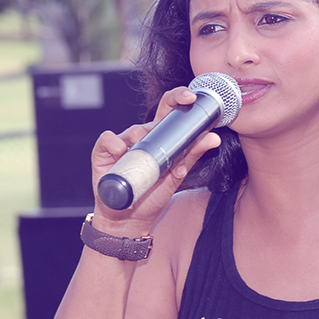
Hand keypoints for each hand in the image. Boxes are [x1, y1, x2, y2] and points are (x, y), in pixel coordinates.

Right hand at [89, 86, 221, 230]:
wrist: (129, 220)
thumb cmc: (151, 196)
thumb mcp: (176, 176)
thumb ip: (192, 155)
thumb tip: (214, 138)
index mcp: (161, 138)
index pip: (172, 112)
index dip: (181, 99)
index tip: (193, 98)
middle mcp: (143, 137)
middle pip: (156, 111)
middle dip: (171, 100)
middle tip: (183, 100)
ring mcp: (123, 143)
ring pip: (135, 129)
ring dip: (143, 136)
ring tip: (146, 151)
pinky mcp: (103, 152)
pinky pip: (109, 139)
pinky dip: (116, 144)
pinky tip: (122, 153)